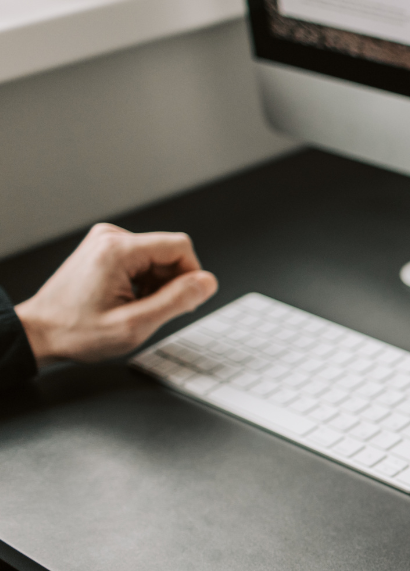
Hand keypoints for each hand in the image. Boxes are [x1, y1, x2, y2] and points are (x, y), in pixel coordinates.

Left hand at [14, 223, 217, 365]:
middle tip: (153, 311)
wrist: (40, 333)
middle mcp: (111, 237)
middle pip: (169, 252)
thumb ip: (177, 301)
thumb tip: (208, 283)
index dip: (192, 276)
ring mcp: (106, 241)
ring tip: (135, 308)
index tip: (183, 302)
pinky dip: (144, 282)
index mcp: (118, 250)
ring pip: (157, 258)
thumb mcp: (135, 325)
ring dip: (157, 285)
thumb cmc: (78, 332)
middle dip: (171, 284)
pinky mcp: (105, 249)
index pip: (180, 247)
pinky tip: (128, 300)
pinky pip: (143, 260)